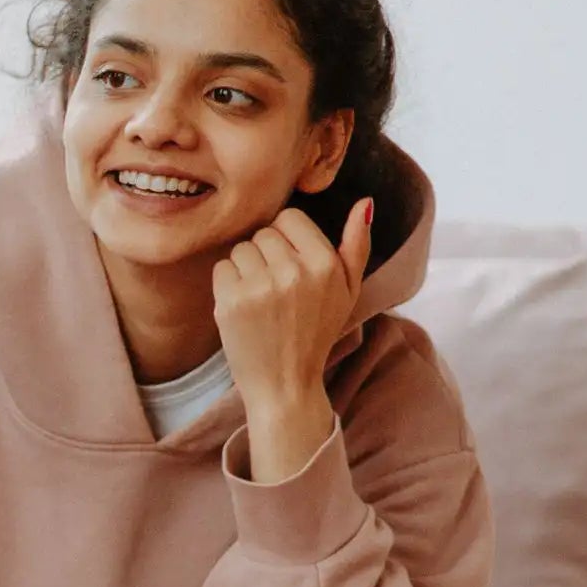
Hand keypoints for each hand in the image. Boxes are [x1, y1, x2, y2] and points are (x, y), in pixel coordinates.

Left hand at [215, 200, 370, 481]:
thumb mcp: (348, 291)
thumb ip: (358, 245)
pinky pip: (221, 267)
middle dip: (266, 254)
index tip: (290, 264)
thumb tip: (365, 202)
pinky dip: (227, 284)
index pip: (289, 217)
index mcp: (325, 264)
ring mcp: (260, 287)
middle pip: (262, 232)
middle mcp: (294, 272)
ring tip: (261, 299)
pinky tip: (243, 307)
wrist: (285, 383)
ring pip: (240, 248)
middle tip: (276, 288)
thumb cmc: (317, 333)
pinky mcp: (230, 302)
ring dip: (245, 269)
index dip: (286, 238)